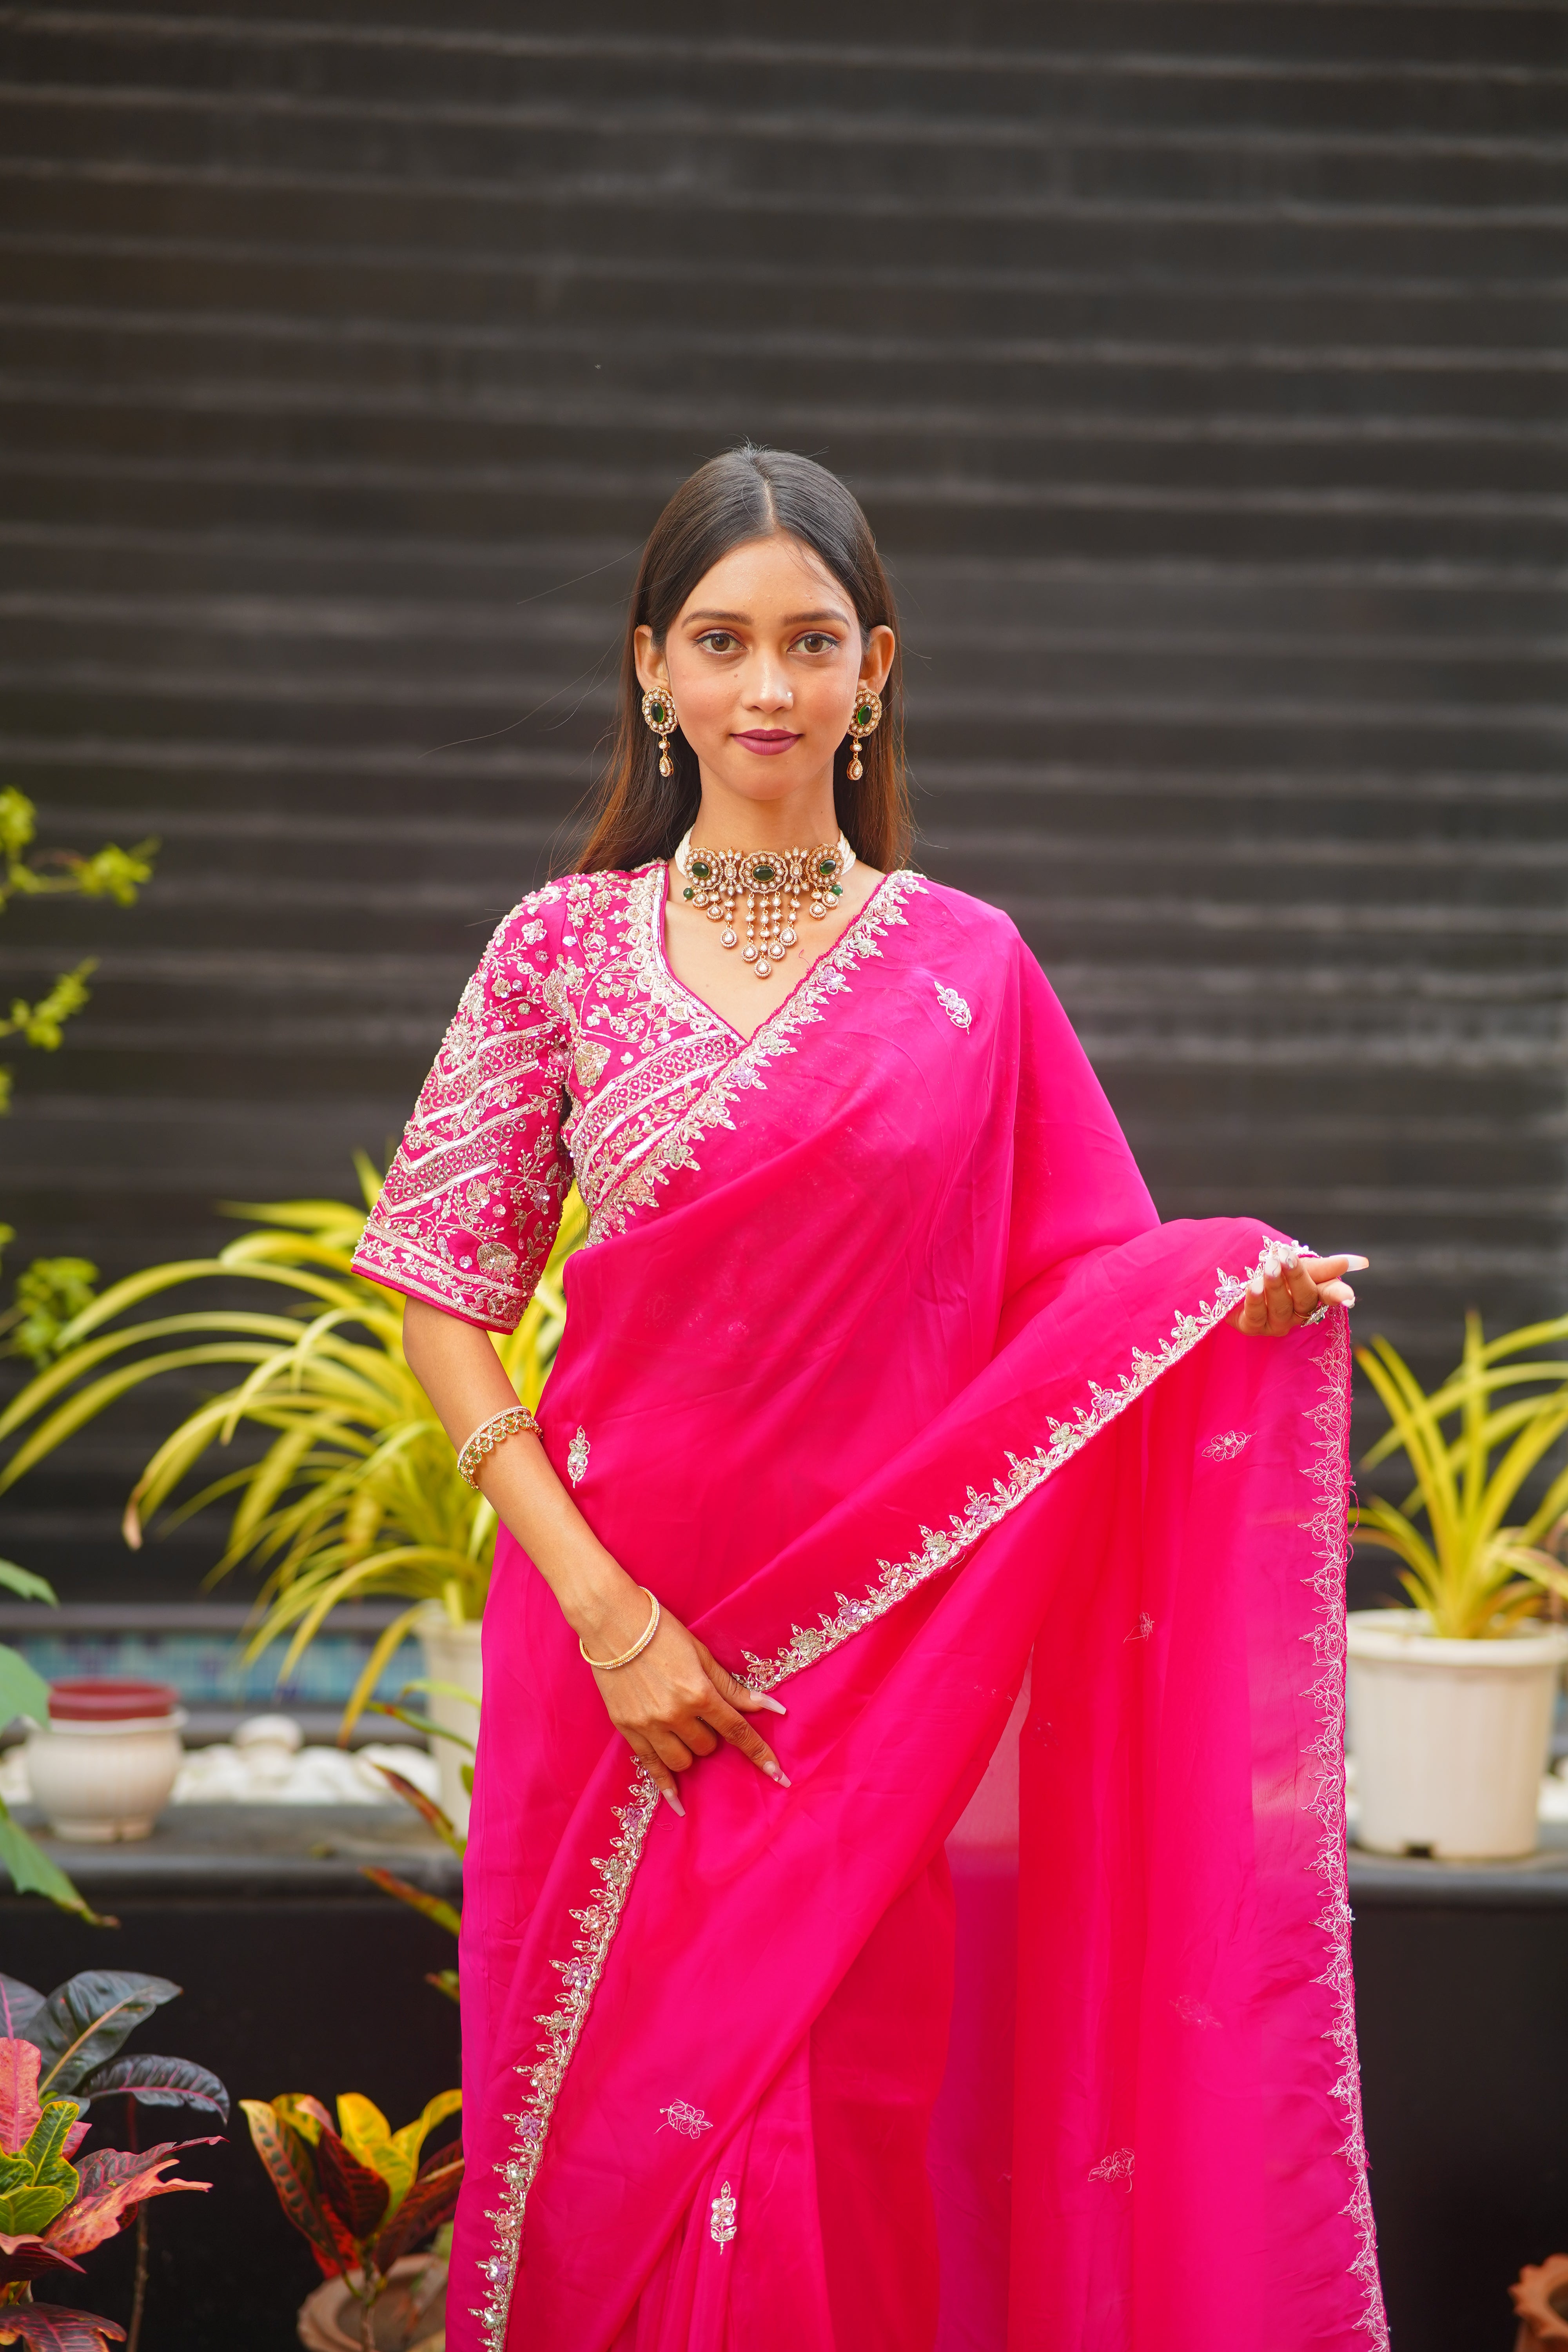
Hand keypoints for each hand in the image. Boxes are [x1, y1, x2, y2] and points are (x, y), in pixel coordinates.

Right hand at [587, 1599, 788, 1816]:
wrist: (612, 1622)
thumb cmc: (662, 1632)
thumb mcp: (702, 1654)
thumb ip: (732, 1688)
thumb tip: (771, 1708)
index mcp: (698, 1693)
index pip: (737, 1731)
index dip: (759, 1753)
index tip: (778, 1775)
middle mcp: (674, 1714)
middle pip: (708, 1746)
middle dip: (712, 1733)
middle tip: (702, 1711)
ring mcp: (648, 1725)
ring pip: (683, 1760)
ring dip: (691, 1749)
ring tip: (683, 1725)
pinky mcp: (627, 1729)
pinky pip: (650, 1767)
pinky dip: (665, 1785)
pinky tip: (676, 1802)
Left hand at [1232, 1246, 1368, 1336]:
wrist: (1234, 1275)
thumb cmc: (1271, 1269)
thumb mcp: (1295, 1264)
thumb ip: (1322, 1266)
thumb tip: (1357, 1263)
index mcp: (1312, 1294)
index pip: (1329, 1294)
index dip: (1338, 1295)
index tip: (1347, 1297)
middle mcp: (1297, 1312)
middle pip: (1304, 1299)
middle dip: (1296, 1278)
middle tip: (1286, 1257)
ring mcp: (1275, 1323)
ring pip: (1281, 1308)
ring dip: (1275, 1286)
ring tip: (1268, 1266)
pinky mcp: (1252, 1327)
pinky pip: (1256, 1317)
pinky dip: (1256, 1301)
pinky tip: (1253, 1286)